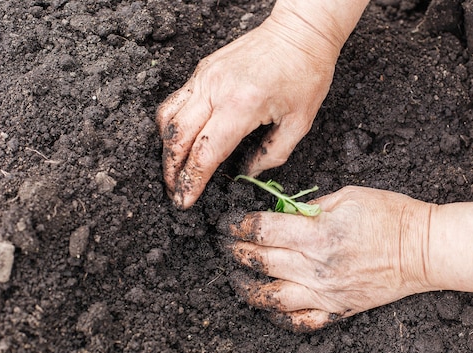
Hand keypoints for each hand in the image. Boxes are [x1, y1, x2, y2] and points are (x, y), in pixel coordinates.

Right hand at [156, 15, 338, 208]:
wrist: (300, 31)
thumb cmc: (306, 73)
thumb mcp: (299, 122)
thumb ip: (272, 154)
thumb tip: (249, 173)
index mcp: (241, 105)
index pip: (205, 153)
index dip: (192, 181)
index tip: (185, 201)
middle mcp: (214, 89)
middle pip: (176, 139)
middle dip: (171, 172)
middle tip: (175, 193)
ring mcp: (204, 77)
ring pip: (168, 119)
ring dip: (166, 149)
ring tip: (174, 171)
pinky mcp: (202, 70)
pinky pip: (175, 101)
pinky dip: (171, 126)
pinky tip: (180, 141)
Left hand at [227, 186, 437, 330]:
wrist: (423, 249)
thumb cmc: (390, 215)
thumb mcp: (347, 195)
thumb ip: (309, 207)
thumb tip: (282, 213)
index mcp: (318, 234)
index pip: (263, 230)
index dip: (238, 225)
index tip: (228, 222)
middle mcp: (316, 267)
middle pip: (260, 261)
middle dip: (235, 252)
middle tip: (223, 245)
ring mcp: (326, 292)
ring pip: (271, 297)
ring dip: (246, 288)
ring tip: (235, 279)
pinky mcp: (337, 309)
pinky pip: (300, 321)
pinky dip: (278, 317)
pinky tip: (267, 306)